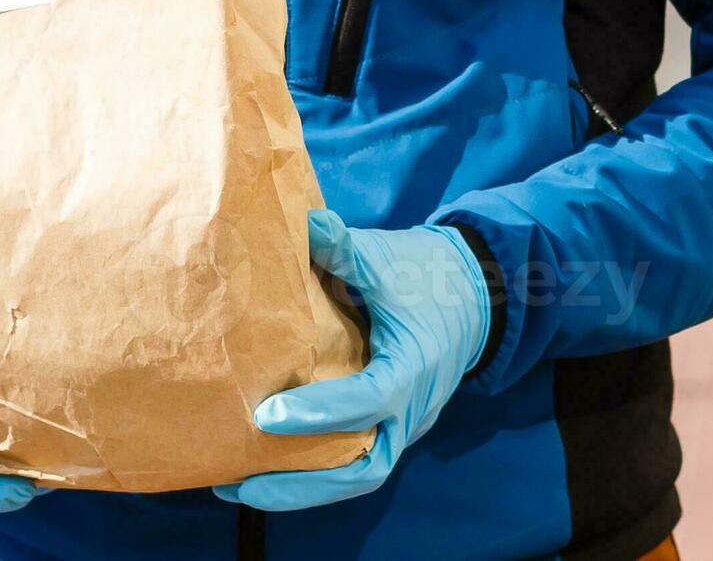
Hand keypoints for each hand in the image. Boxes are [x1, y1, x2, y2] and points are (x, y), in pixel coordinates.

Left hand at [214, 210, 490, 509]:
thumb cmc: (425, 274)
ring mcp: (403, 424)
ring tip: (238, 489)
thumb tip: (301, 222)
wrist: (474, 294)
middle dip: (302, 484)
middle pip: (363, 468)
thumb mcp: (386, 257)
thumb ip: (343, 247)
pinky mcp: (390, 427)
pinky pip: (354, 463)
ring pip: (357, 475)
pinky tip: (262, 474)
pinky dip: (313, 476)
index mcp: (413, 366)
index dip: (319, 410)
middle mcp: (412, 409)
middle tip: (241, 485)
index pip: (369, 399)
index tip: (266, 413)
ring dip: (302, 490)